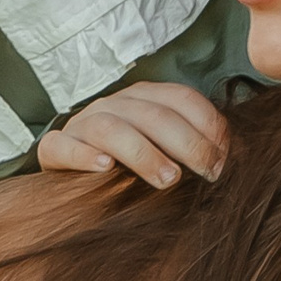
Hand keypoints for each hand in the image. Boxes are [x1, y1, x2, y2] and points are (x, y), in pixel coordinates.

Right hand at [37, 82, 228, 188]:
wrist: (71, 182)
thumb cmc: (128, 168)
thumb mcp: (163, 152)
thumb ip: (189, 148)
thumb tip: (225, 159)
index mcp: (143, 98)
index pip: (181, 98)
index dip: (208, 124)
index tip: (225, 157)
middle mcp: (114, 104)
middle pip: (153, 114)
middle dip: (187, 143)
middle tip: (208, 172)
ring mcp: (82, 124)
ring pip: (112, 127)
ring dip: (144, 153)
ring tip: (168, 179)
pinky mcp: (54, 148)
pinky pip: (63, 145)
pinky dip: (85, 155)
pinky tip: (105, 168)